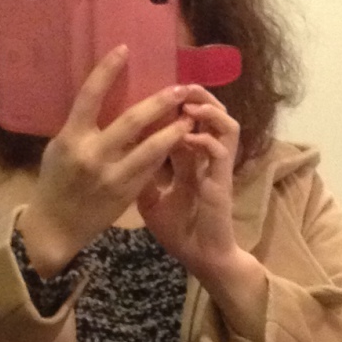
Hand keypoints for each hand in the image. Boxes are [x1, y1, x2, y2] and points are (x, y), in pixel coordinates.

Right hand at [17, 49, 193, 275]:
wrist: (56, 227)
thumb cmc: (55, 182)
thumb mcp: (59, 149)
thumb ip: (81, 128)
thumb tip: (104, 99)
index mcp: (70, 139)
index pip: (89, 96)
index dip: (107, 70)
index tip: (124, 49)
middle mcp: (92, 155)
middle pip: (132, 121)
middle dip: (159, 102)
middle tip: (179, 89)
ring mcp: (112, 176)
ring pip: (151, 148)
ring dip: (173, 130)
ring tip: (189, 117)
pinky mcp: (127, 194)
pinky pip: (152, 168)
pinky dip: (166, 153)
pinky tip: (178, 141)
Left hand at [139, 90, 268, 341]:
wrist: (201, 258)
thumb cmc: (179, 232)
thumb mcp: (149, 200)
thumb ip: (139, 176)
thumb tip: (115, 156)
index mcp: (189, 159)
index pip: (184, 122)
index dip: (175, 104)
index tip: (157, 87)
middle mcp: (205, 158)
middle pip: (209, 114)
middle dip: (197, 95)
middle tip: (180, 83)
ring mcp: (216, 167)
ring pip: (226, 124)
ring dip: (209, 110)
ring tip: (189, 103)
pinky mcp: (222, 180)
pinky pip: (221, 150)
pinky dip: (206, 138)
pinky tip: (188, 136)